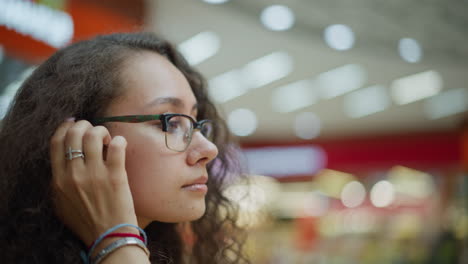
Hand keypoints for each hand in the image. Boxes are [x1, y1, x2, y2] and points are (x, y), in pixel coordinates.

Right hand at [50, 119, 138, 245]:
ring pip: (94, 135)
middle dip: (84, 125)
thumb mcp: (61, 203)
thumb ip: (58, 181)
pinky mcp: (116, 176)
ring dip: (102, 131)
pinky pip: (117, 146)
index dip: (65, 127)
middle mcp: (74, 174)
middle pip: (74, 133)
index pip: (57, 142)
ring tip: (108, 140)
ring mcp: (95, 174)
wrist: (108, 236)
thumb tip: (63, 162)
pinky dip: (119, 140)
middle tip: (94, 131)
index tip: (73, 122)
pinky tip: (120, 145)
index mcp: (58, 179)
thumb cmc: (86, 221)